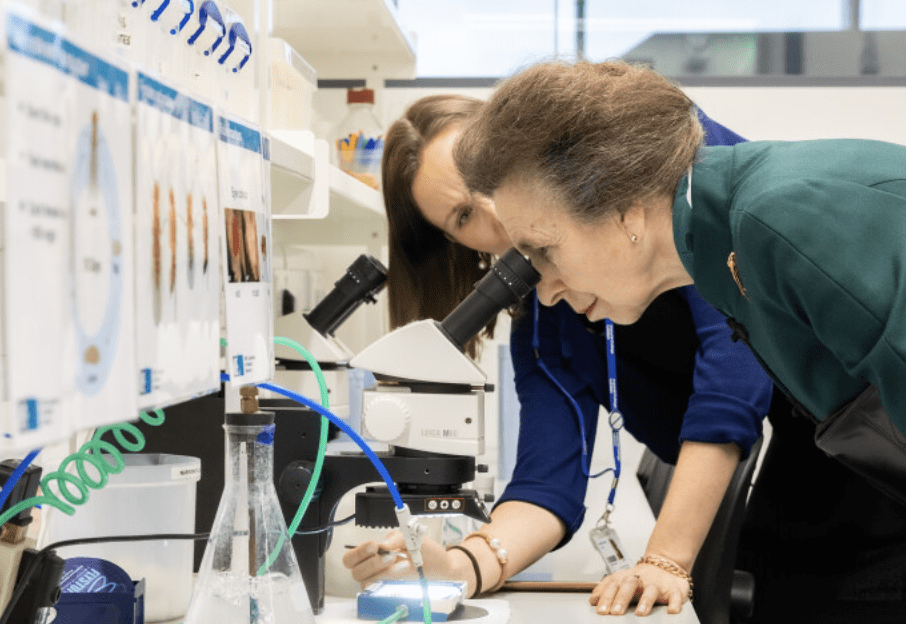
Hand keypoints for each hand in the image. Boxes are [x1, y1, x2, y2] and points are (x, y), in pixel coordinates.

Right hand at [342, 531, 467, 589]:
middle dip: (371, 562)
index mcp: (373, 552)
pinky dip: (392, 579)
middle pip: (355, 571)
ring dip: (383, 571)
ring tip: (403, 563)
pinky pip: (382, 590)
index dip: (359, 552)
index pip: (351, 557)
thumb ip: (394, 540)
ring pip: (367, 582)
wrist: (441, 564)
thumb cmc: (423, 549)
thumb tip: (381, 546)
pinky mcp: (391, 590)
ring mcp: (381, 581)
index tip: (375, 546)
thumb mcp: (408, 536)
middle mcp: (373, 568)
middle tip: (389, 556)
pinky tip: (404, 569)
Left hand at [589, 563, 689, 615]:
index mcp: (626, 577)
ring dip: (645, 601)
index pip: (613, 585)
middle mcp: (641, 579)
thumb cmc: (641, 577)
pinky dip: (674, 604)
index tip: (601, 610)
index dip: (606, 597)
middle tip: (615, 612)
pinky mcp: (675, 590)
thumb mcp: (622, 579)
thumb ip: (607, 589)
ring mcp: (658, 584)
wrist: (666, 563)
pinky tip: (671, 611)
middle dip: (622, 598)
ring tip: (640, 613)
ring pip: (651, 590)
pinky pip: (676, 596)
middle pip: (629, 585)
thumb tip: (593, 600)